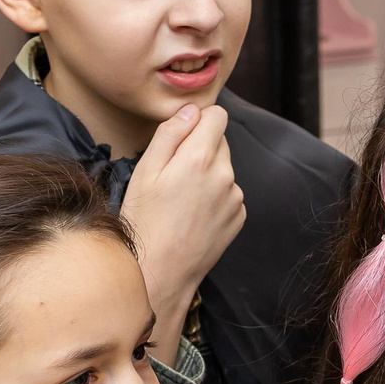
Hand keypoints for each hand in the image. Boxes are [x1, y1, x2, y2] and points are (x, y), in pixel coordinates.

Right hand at [125, 102, 244, 362]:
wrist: (161, 272)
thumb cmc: (145, 221)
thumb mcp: (145, 171)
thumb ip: (170, 134)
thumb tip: (190, 111)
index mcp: (200, 157)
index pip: (217, 115)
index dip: (198, 120)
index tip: (182, 136)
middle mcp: (225, 174)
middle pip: (220, 141)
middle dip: (200, 148)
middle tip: (173, 174)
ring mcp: (235, 197)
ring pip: (224, 168)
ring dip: (207, 174)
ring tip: (181, 200)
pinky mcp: (239, 216)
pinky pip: (228, 193)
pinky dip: (215, 197)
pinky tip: (193, 215)